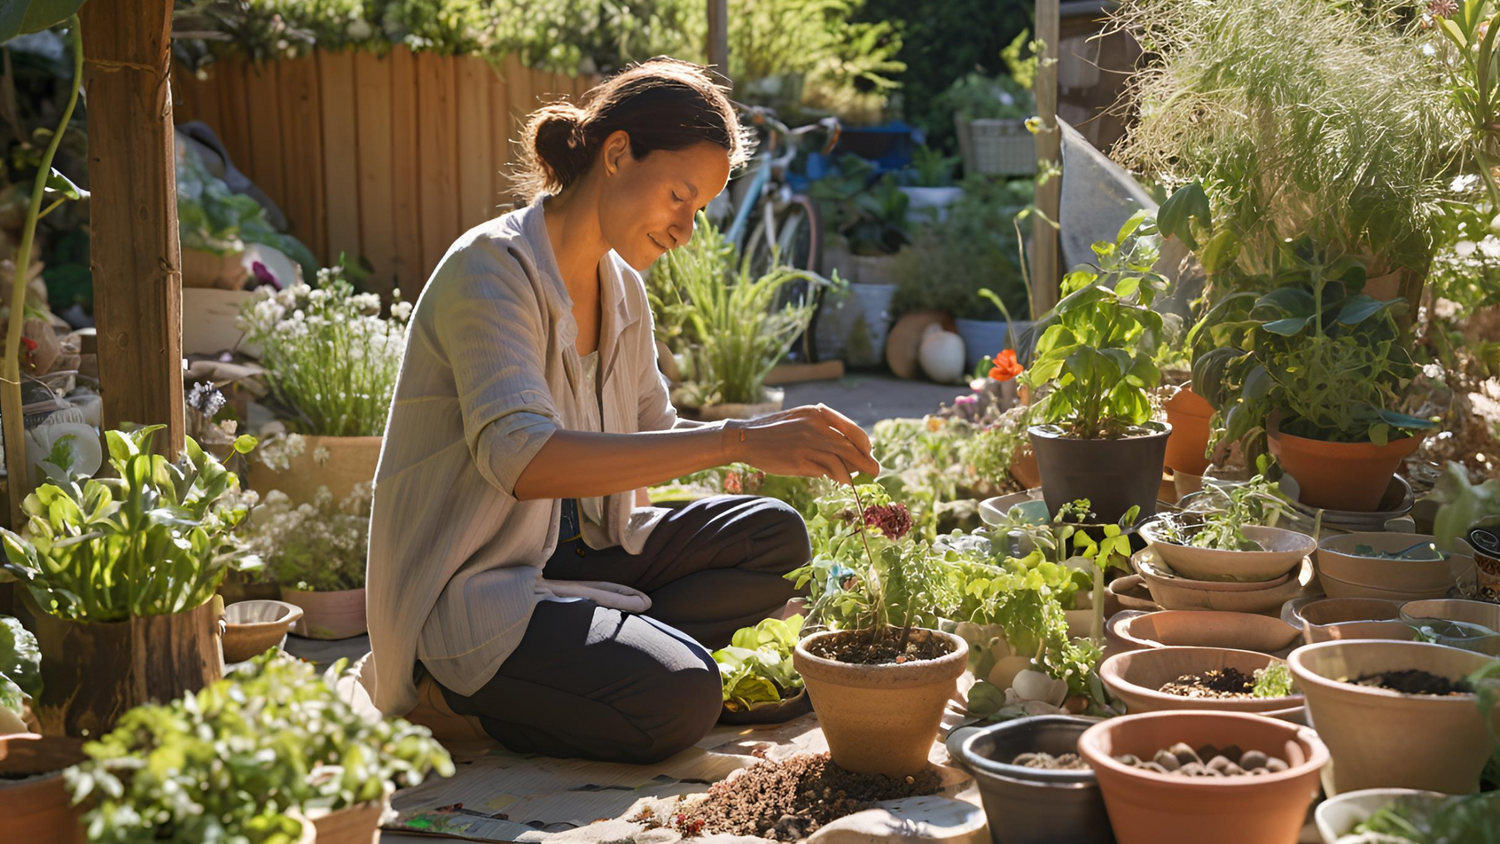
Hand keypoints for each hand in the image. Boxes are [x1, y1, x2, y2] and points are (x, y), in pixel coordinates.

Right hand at [726, 404, 879, 483]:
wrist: (747, 438)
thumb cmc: (774, 431)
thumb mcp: (800, 420)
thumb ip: (822, 428)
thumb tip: (845, 447)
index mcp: (817, 414)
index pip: (851, 429)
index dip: (864, 443)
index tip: (869, 452)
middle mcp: (816, 427)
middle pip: (850, 447)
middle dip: (865, 461)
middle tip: (875, 470)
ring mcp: (808, 444)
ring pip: (840, 461)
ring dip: (852, 472)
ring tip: (856, 480)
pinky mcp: (800, 461)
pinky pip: (826, 471)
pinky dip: (837, 476)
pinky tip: (840, 480)